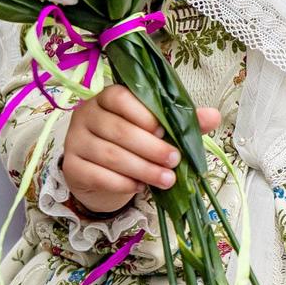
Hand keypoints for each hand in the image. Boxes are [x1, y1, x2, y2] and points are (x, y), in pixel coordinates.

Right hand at [63, 84, 220, 215]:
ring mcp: (75, 141)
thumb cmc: (130, 144)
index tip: (166, 132)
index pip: (120, 97)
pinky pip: (98, 175)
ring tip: (167, 180)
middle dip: (151, 148)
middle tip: (174, 161)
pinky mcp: (71, 168)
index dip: (144, 114)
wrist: (99, 174)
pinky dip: (123, 183)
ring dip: (143, 169)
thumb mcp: (156, 129)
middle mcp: (86, 115)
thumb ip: (181, 120)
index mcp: (107, 98)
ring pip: (110, 155)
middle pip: (118, 130)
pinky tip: (140, 187)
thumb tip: (214, 116)